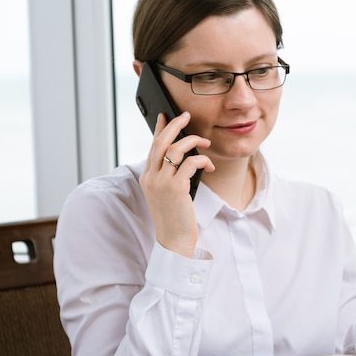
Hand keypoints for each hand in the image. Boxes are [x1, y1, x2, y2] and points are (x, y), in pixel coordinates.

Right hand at [139, 111, 213, 256]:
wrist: (174, 240)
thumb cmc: (174, 218)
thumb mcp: (165, 194)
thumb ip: (168, 176)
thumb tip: (182, 158)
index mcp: (146, 178)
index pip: (152, 147)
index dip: (159, 129)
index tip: (166, 116)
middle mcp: (151, 177)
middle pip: (161, 142)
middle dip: (174, 125)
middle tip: (186, 116)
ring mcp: (162, 182)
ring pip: (176, 149)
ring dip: (193, 142)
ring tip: (205, 142)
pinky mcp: (176, 188)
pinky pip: (190, 163)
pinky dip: (202, 160)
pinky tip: (209, 165)